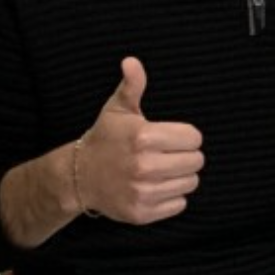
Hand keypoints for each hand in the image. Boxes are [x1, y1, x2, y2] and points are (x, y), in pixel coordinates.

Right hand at [75, 58, 203, 223]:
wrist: (78, 176)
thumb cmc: (105, 139)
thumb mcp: (117, 109)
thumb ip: (132, 85)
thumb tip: (132, 61)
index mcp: (143, 137)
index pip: (195, 138)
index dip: (186, 136)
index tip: (170, 138)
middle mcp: (144, 166)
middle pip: (196, 161)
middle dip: (186, 156)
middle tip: (166, 154)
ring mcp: (143, 192)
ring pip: (191, 183)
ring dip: (180, 176)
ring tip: (160, 170)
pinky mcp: (142, 212)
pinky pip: (179, 204)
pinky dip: (172, 197)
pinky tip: (155, 187)